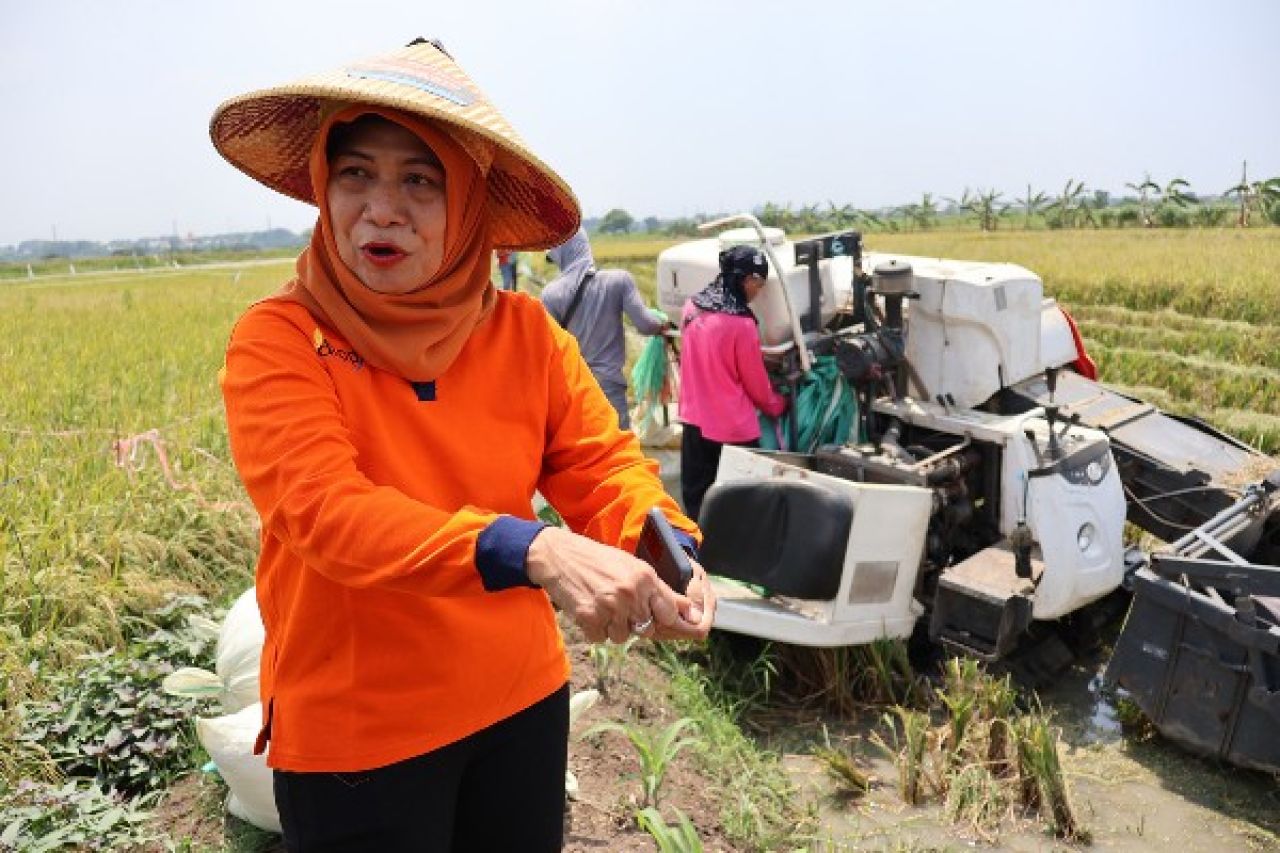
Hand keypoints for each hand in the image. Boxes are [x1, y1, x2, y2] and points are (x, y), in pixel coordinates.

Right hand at [526, 526, 713, 643]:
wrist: (559, 556)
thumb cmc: (599, 561)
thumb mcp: (633, 567)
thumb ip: (660, 591)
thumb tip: (692, 613)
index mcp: (645, 578)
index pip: (669, 614)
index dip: (660, 617)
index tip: (650, 613)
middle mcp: (630, 593)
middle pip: (646, 630)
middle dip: (634, 622)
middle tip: (618, 604)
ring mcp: (609, 607)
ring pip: (622, 637)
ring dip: (612, 627)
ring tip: (602, 605)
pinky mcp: (589, 618)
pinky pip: (600, 638)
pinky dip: (594, 629)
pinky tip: (589, 609)